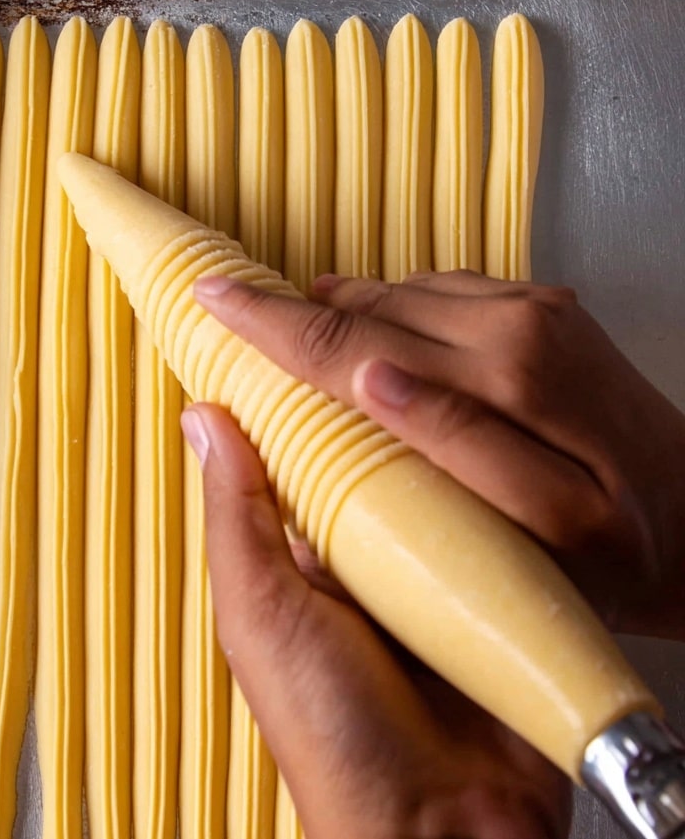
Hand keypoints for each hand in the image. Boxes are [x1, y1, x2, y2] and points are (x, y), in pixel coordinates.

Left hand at [182, 404, 588, 838]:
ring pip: (443, 489)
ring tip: (449, 411)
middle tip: (395, 371)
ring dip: (448, 463)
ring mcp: (435, 580)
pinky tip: (504, 472)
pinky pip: (502, 529)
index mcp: (301, 566)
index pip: (302, 466)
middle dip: (387, 427)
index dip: (305, 410)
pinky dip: (503, 504)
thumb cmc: (333, 737)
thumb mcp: (260, 612)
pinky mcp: (498, 596)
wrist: (443, 830)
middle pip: (378, 468)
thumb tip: (205, 420)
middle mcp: (367, 567)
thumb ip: (235, 516)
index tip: (311, 342)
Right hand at [192, 270, 684, 639]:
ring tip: (286, 320)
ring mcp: (537, 309)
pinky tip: (368, 321)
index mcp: (503, 376)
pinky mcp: (546, 308)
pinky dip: (394, 304)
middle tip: (230, 306)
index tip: (212, 298)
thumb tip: (368, 381)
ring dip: (341, 308)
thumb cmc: (627, 549)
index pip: (352, 346)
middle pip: (369, 310)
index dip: (271, 325)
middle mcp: (518, 324)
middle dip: (293, 312)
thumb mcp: (544, 525)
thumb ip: (454, 446)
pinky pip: (445, 290)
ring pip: (403, 292)